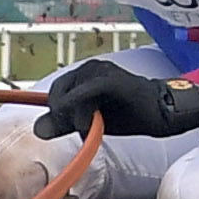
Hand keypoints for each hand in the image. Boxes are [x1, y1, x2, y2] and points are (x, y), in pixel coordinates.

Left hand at [32, 59, 198, 142]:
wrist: (160, 111)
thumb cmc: (127, 114)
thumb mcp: (88, 122)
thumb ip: (64, 123)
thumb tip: (38, 130)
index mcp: (82, 75)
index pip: (55, 92)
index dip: (55, 112)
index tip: (62, 127)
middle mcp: (89, 67)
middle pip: (57, 94)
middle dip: (63, 116)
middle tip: (82, 130)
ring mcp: (100, 70)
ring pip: (70, 96)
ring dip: (75, 117)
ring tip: (92, 127)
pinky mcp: (110, 78)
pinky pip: (85, 94)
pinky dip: (81, 110)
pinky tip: (91, 123)